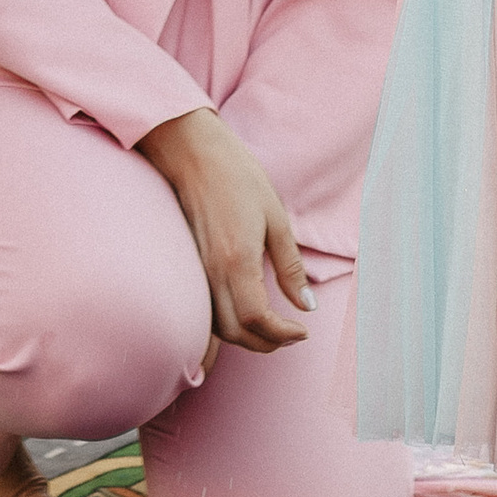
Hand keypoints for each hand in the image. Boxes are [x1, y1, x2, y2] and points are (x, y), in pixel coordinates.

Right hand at [136, 105, 309, 351]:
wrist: (193, 154)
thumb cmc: (238, 178)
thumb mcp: (276, 218)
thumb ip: (290, 266)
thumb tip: (306, 305)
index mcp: (238, 260)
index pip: (257, 318)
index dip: (282, 334)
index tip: (302, 330)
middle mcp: (212, 272)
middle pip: (236, 332)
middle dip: (267, 343)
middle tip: (290, 335)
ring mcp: (197, 272)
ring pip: (217, 327)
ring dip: (245, 339)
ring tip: (270, 332)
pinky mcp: (190, 267)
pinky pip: (203, 312)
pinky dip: (222, 329)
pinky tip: (239, 324)